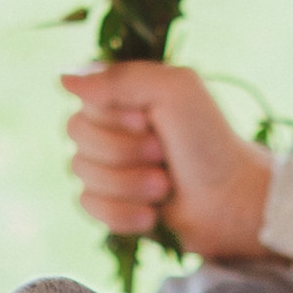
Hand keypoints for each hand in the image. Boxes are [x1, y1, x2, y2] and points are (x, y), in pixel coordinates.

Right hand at [60, 63, 274, 263]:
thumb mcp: (176, 91)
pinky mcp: (109, 202)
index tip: (148, 121)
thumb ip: (121, 78)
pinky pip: (86, 205)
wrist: (230, 201)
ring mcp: (108, 165)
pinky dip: (121, 212)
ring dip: (127, 183)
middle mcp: (111, 125)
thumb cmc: (209, 141)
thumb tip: (62, 78)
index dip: (113, 117)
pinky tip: (151, 215)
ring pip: (79, 172)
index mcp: (125, 93)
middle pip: (76, 134)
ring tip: (163, 187)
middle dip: (123, 151)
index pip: (84, 99)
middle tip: (162, 155)